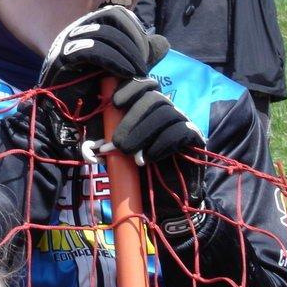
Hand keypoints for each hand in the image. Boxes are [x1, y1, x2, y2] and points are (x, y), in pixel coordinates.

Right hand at [38, 5, 168, 123]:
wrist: (70, 115)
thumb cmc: (96, 92)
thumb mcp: (124, 69)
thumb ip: (140, 56)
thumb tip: (162, 42)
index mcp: (91, 28)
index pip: (117, 14)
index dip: (135, 30)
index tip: (146, 54)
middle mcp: (78, 30)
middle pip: (112, 19)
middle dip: (134, 41)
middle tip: (143, 66)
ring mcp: (67, 42)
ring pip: (103, 33)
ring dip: (126, 53)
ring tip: (137, 73)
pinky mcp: (62, 58)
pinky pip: (91, 50)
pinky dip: (113, 60)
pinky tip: (125, 74)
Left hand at [109, 77, 205, 233]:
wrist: (166, 201)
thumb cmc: (141, 174)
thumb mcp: (119, 157)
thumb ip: (107, 146)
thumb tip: (91, 148)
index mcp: (149, 108)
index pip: (144, 85)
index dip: (131, 88)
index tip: (115, 103)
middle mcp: (168, 110)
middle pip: (153, 99)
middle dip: (131, 120)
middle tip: (118, 144)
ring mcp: (184, 122)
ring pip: (165, 113)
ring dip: (143, 133)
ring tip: (131, 155)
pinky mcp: (196, 137)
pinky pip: (179, 132)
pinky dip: (160, 145)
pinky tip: (148, 158)